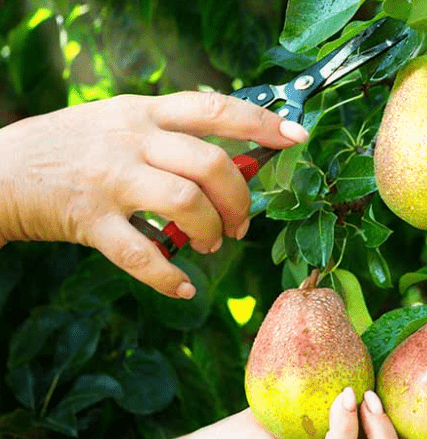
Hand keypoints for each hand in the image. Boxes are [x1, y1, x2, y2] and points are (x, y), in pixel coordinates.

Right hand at [0, 91, 307, 297]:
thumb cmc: (72, 148)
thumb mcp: (120, 124)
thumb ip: (171, 137)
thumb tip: (234, 164)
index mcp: (145, 112)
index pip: (215, 109)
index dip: (262, 123)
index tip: (299, 138)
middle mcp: (131, 139)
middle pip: (210, 163)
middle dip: (239, 198)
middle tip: (241, 224)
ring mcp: (109, 178)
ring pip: (184, 203)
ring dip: (211, 230)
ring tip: (211, 244)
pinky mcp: (88, 219)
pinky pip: (140, 254)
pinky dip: (168, 277)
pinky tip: (183, 286)